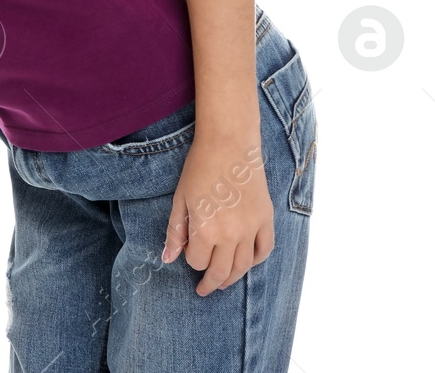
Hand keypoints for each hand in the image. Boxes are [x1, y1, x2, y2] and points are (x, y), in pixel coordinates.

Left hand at [160, 129, 273, 296]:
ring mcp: (251, 228)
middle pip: (222, 271)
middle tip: (204, 290)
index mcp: (206, 230)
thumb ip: (175, 231)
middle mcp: (231, 235)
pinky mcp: (266, 219)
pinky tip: (247, 263)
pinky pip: (265, 249)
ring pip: (244, 266)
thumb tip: (168, 258)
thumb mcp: (180, 199)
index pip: (197, 261)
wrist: (229, 144)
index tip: (187, 254)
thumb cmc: (199, 168)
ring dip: (233, 278)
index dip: (190, 260)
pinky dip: (256, 260)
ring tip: (223, 283)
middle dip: (210, 283)